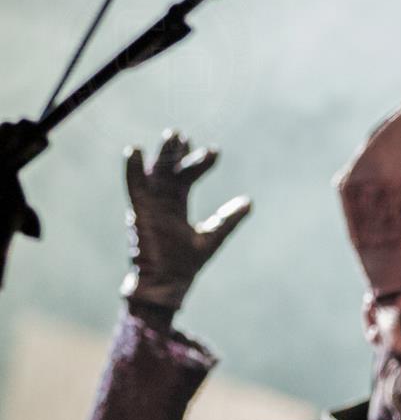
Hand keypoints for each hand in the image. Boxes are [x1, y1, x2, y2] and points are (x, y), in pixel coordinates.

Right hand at [122, 129, 250, 309]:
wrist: (168, 285)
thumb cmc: (185, 265)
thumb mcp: (212, 237)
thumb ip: (227, 219)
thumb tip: (249, 202)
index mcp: (177, 207)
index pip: (187, 178)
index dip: (199, 163)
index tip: (215, 151)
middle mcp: (162, 203)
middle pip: (170, 171)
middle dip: (176, 153)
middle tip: (182, 134)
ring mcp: (150, 207)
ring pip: (155, 174)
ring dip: (162, 155)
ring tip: (172, 135)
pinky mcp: (140, 214)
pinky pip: (134, 188)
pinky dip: (132, 170)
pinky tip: (133, 150)